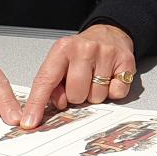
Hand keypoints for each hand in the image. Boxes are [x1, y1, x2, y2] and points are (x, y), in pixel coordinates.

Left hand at [21, 25, 135, 128]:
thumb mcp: (61, 61)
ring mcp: (107, 54)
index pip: (46, 80)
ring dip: (96, 94)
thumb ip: (53, 84)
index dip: (37, 104)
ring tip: (96, 78)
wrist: (110, 33)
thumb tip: (57, 105)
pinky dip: (114, 91)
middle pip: (76, 94)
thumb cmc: (82, 52)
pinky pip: (117, 93)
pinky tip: (110, 78)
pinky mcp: (126, 61)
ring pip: (97, 96)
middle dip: (78, 96)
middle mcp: (85, 49)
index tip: (30, 121)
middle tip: (82, 83)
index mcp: (63, 49)